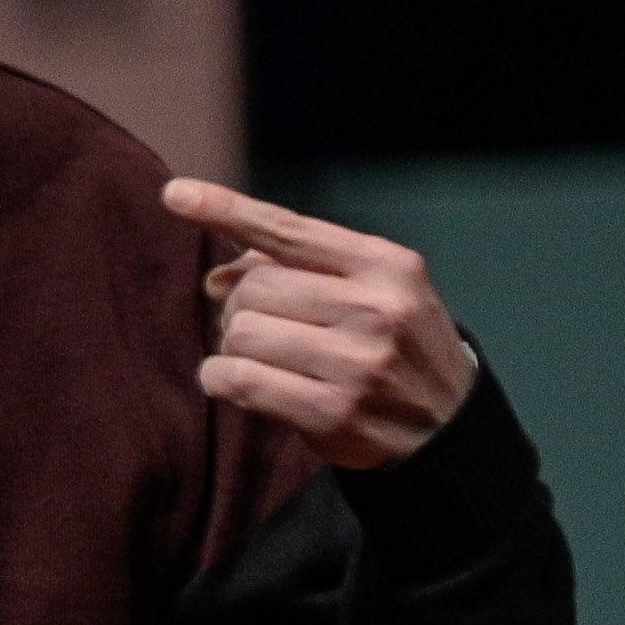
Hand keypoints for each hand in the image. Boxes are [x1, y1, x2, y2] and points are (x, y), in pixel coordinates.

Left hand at [162, 177, 477, 467]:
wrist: (449, 429)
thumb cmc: (395, 349)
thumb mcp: (374, 292)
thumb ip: (303, 271)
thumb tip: (216, 277)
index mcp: (387, 265)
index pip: (290, 231)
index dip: (227, 210)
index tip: (174, 194)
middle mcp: (377, 307)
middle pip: (254, 287)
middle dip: (240, 306)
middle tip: (260, 328)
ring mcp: (357, 362)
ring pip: (242, 333)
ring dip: (232, 347)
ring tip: (261, 359)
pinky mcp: (332, 412)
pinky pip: (239, 379)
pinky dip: (220, 379)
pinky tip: (234, 383)